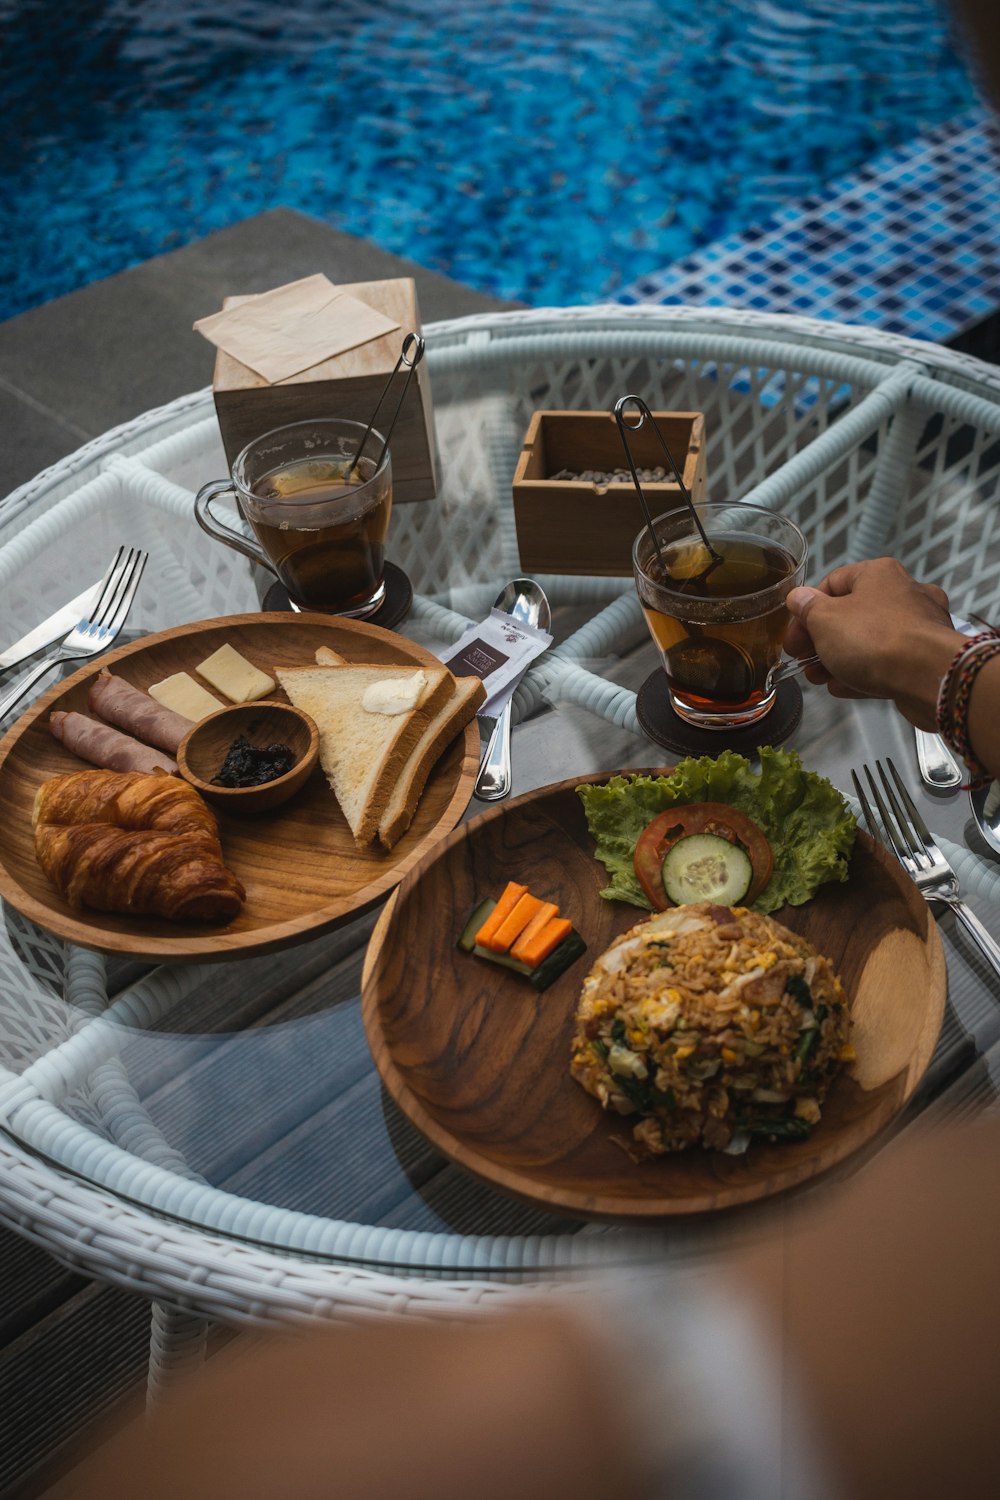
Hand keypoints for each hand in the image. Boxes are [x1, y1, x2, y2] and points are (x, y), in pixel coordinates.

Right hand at [784, 558, 964, 729]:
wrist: (929, 676)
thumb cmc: (874, 639)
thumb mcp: (825, 620)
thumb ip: (807, 608)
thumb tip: (798, 598)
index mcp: (878, 574)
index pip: (832, 583)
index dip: (806, 610)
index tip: (793, 636)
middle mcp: (903, 593)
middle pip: (851, 613)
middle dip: (821, 640)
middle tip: (802, 659)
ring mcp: (919, 626)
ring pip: (869, 639)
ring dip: (838, 659)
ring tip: (818, 678)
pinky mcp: (926, 657)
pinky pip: (888, 661)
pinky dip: (863, 672)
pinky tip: (842, 687)